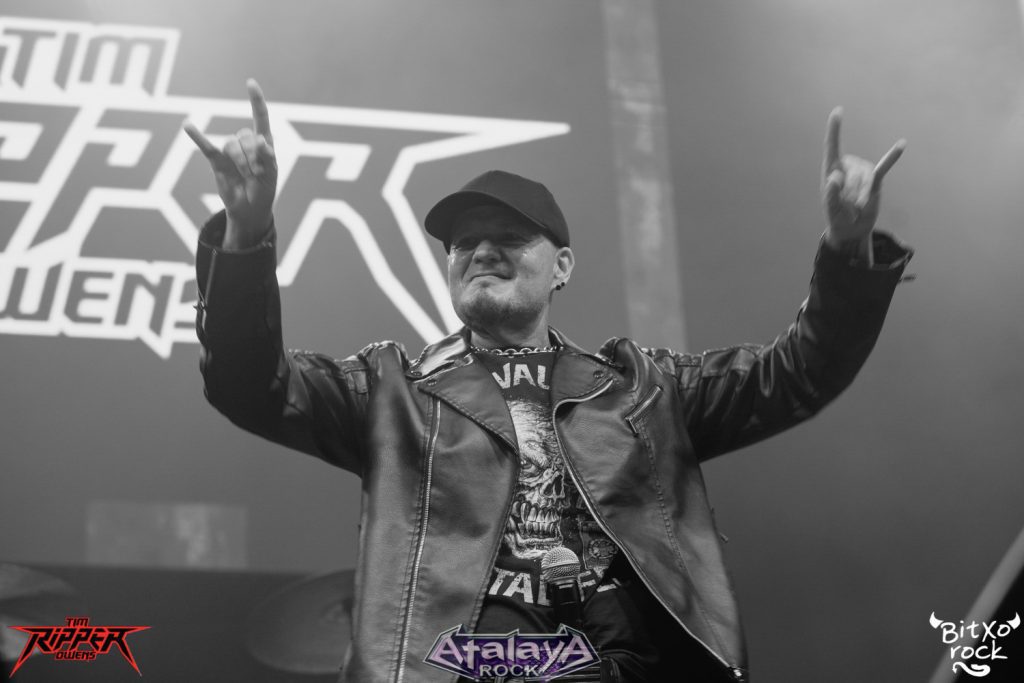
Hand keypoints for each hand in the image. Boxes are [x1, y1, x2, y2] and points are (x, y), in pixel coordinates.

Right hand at [185, 79, 276, 248]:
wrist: (250, 209)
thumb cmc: (264, 190)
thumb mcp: (272, 175)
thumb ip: (268, 157)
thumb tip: (261, 139)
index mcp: (263, 142)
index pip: (260, 117)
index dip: (256, 101)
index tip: (250, 83)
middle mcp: (246, 143)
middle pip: (246, 136)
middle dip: (253, 156)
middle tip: (257, 174)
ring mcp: (230, 151)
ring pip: (231, 144)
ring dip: (240, 161)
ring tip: (246, 176)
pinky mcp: (217, 161)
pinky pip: (205, 146)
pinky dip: (197, 135)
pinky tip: (187, 125)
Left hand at [822, 107, 904, 262]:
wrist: (853, 227)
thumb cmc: (837, 216)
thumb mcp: (831, 208)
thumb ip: (830, 193)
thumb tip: (834, 176)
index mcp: (831, 169)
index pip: (832, 146)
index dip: (835, 129)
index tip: (837, 111)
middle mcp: (848, 166)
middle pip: (852, 173)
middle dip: (850, 193)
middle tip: (847, 206)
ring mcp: (863, 171)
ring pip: (866, 177)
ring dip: (862, 194)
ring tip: (857, 205)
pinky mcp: (876, 179)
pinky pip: (884, 166)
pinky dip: (892, 156)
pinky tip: (902, 144)